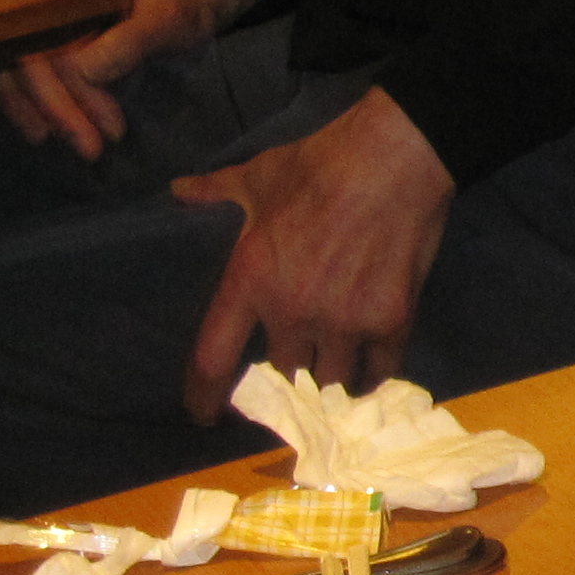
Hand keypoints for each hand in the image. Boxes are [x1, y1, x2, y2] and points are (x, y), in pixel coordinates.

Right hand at [0, 0, 254, 159]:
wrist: (188, 1)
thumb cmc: (176, 6)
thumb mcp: (165, 18)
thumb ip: (130, 40)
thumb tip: (84, 71)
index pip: (45, 43)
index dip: (66, 90)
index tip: (110, 128)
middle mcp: (42, 6)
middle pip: (26, 61)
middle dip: (56, 109)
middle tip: (91, 150)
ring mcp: (42, 27)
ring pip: (19, 73)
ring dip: (42, 113)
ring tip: (80, 147)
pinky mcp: (48, 47)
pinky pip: (28, 76)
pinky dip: (35, 105)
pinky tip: (49, 131)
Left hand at [170, 84, 453, 418]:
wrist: (395, 160)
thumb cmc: (320, 166)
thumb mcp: (257, 176)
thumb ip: (215, 191)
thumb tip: (178, 188)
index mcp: (250, 282)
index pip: (213, 359)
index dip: (204, 396)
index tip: (203, 415)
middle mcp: (292, 313)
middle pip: (283, 372)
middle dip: (288, 371)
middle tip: (295, 367)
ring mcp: (344, 321)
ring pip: (331, 378)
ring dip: (330, 378)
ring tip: (335, 376)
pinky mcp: (391, 320)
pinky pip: (380, 367)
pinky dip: (375, 374)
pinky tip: (374, 375)